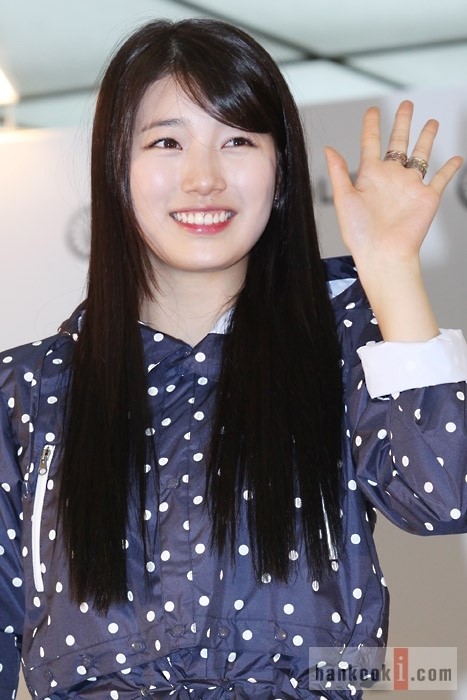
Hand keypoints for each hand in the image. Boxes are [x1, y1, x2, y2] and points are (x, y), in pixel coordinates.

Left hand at [324, 101, 463, 340]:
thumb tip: (328, 149)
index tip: (373, 110)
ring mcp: (410, 186)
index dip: (372, 126)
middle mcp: (391, 178)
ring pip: (421, 155)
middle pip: (398, 142)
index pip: (370, 144)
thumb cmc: (361, 234)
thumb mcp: (344, 199)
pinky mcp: (427, 197)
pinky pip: (441, 178)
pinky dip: (450, 168)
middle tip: (407, 104)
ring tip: (432, 122)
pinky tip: (456, 158)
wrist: (384, 254)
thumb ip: (339, 173)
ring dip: (427, 138)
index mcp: (370, 177)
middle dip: (403, 122)